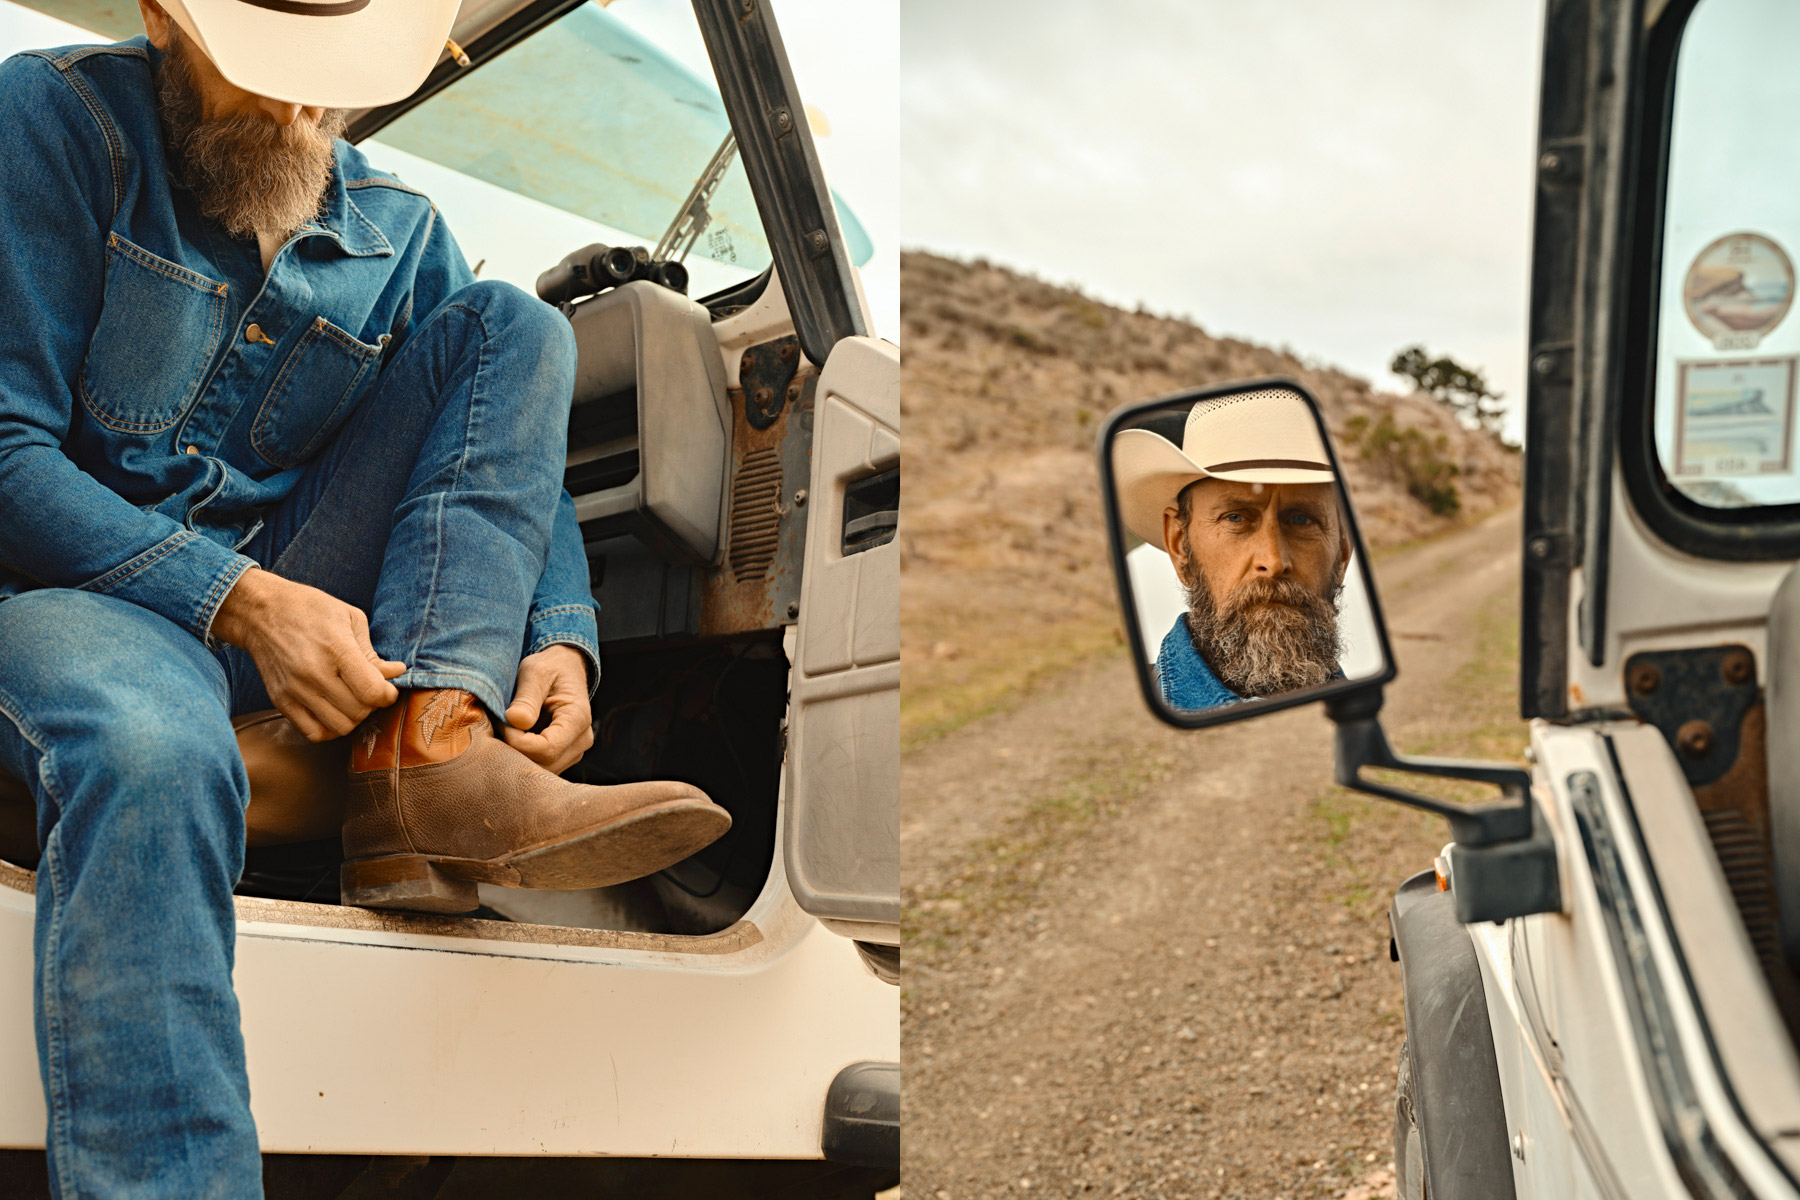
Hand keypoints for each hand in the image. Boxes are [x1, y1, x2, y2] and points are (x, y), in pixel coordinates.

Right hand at [213, 568, 406, 741]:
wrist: (260, 612)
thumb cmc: (309, 609)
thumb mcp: (350, 618)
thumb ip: (373, 653)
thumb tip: (396, 673)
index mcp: (336, 649)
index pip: (372, 692)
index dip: (388, 695)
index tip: (388, 688)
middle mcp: (314, 674)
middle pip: (359, 711)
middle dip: (373, 704)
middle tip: (369, 690)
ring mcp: (295, 690)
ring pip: (340, 727)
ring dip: (353, 717)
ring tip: (352, 699)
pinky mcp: (280, 701)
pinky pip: (314, 733)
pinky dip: (330, 729)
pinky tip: (333, 710)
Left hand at [502, 644, 594, 773]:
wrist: (565, 669)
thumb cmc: (550, 668)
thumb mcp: (535, 673)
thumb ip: (526, 698)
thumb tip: (515, 721)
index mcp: (578, 719)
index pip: (547, 748)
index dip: (518, 742)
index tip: (503, 722)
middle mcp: (582, 740)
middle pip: (543, 764)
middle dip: (515, 751)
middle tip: (498, 726)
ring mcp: (574, 751)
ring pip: (540, 769)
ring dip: (517, 755)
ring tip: (506, 729)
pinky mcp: (563, 755)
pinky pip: (540, 765)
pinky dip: (522, 756)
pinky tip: (513, 737)